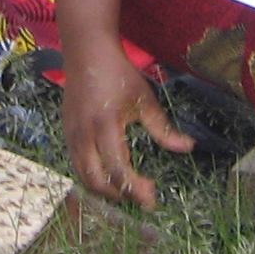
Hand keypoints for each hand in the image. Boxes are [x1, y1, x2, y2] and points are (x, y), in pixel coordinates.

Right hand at [61, 43, 191, 209]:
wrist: (87, 53)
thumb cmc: (119, 74)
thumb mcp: (145, 100)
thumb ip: (163, 129)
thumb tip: (187, 147)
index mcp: (106, 127)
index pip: (119, 170)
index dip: (136, 190)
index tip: (152, 199)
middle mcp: (84, 135)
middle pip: (97, 181)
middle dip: (120, 194)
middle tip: (142, 195)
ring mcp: (72, 135)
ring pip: (84, 176)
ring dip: (105, 188)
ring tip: (128, 187)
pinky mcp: (66, 133)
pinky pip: (77, 164)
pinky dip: (93, 176)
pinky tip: (110, 172)